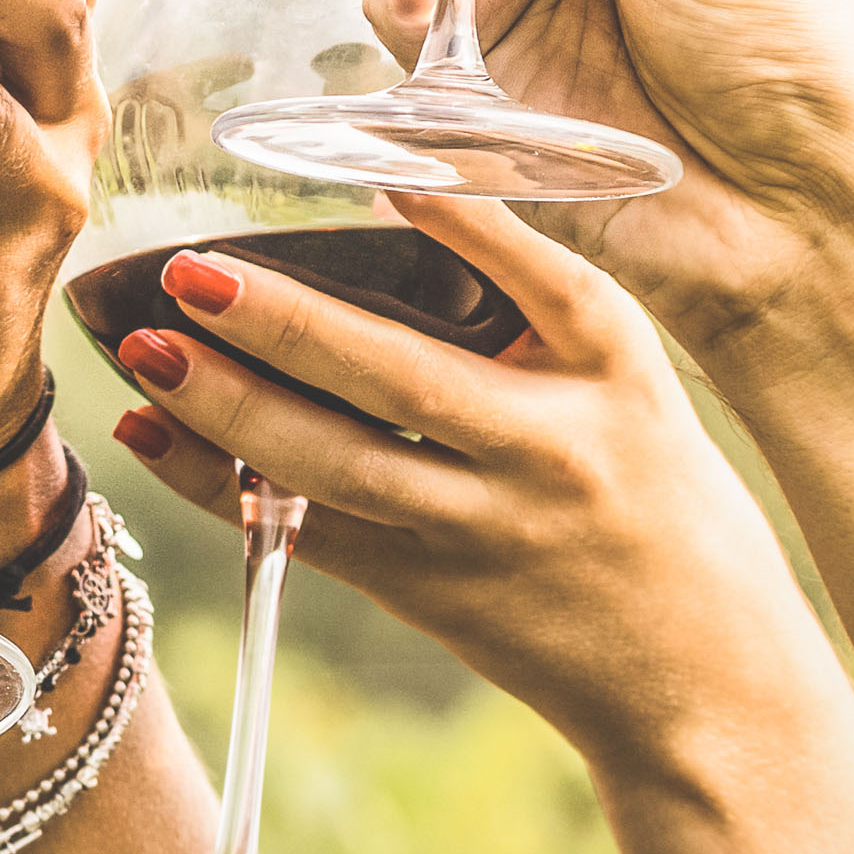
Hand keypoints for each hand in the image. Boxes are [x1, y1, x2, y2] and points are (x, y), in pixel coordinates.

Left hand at [106, 193, 815, 775]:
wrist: (707, 684)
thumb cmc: (657, 499)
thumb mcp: (632, 385)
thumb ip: (534, 304)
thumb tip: (399, 195)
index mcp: (616, 375)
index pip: (550, 283)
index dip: (471, 226)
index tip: (393, 169)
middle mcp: (550, 452)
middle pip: (402, 382)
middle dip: (286, 325)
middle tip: (191, 272)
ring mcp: (483, 532)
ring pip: (337, 468)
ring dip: (229, 410)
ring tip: (147, 349)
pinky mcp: (429, 593)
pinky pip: (308, 532)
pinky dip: (219, 485)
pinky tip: (152, 430)